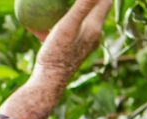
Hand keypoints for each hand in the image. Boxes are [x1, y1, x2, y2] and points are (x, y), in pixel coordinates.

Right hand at [0, 0, 112, 118]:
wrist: (48, 84)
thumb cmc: (57, 55)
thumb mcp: (67, 27)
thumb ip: (82, 6)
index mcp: (95, 28)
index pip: (105, 2)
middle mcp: (92, 36)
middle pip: (94, 11)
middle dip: (89, 1)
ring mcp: (81, 45)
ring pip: (80, 22)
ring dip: (74, 11)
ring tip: (60, 4)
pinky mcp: (70, 52)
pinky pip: (66, 33)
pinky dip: (58, 25)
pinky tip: (41, 23)